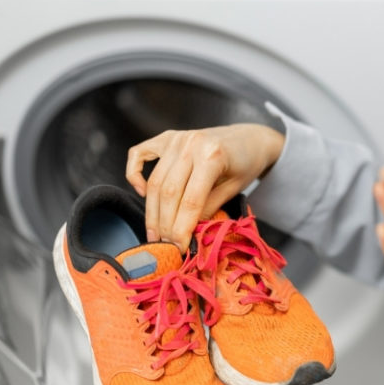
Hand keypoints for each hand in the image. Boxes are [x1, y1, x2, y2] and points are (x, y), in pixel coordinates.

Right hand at [126, 124, 284, 251]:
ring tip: (155, 232)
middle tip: (165, 244)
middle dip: (165, 224)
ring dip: (152, 211)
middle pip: (168, 192)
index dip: (182, 228)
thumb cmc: (245, 164)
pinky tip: (143, 193)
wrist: (249, 138)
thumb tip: (185, 232)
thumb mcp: (234, 189)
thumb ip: (209, 208)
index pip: (190, 200)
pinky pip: (139, 154)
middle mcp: (191, 144)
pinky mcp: (166, 137)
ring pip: (155, 181)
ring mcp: (176, 138)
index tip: (179, 247)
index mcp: (212, 156)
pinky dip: (134, 174)